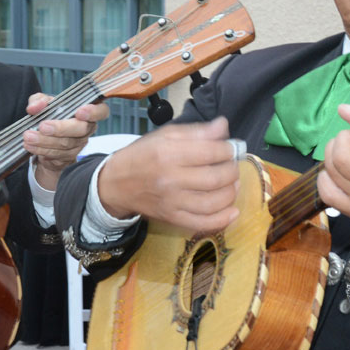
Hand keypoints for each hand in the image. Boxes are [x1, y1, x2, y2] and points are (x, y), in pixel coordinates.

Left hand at [23, 93, 110, 190]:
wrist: (45, 138)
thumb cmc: (51, 116)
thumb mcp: (44, 104)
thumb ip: (39, 101)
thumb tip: (34, 107)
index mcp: (87, 112)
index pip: (101, 111)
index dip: (93, 112)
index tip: (80, 112)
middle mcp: (86, 129)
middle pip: (81, 130)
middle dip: (61, 128)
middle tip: (42, 126)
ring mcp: (79, 145)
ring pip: (66, 145)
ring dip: (45, 141)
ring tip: (28, 137)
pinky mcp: (69, 158)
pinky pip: (57, 156)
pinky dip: (42, 150)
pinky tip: (30, 146)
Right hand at [97, 116, 240, 232]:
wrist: (116, 184)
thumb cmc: (142, 156)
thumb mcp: (164, 135)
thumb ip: (195, 131)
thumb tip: (223, 126)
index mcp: (168, 153)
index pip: (211, 152)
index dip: (229, 149)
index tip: (232, 148)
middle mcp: (171, 179)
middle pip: (215, 178)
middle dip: (232, 171)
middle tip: (232, 165)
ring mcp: (172, 202)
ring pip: (213, 202)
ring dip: (231, 192)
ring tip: (233, 183)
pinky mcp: (172, 218)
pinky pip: (202, 223)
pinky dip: (222, 219)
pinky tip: (233, 211)